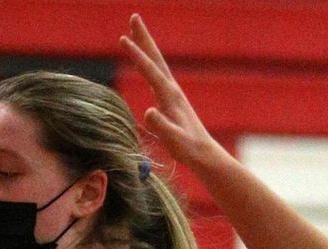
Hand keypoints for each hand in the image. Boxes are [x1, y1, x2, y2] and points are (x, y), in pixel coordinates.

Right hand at [119, 14, 220, 167]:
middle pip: (155, 58)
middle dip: (144, 38)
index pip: (150, 70)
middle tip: (134, 17)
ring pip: (155, 64)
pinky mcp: (170, 100)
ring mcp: (171, 94)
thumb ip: (161, 126)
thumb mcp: (174, 140)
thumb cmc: (188, 149)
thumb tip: (147, 111)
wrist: (204, 153)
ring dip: (145, 47)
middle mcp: (171, 90)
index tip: (123, 39)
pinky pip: (155, 76)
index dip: (137, 55)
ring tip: (133, 33)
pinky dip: (147, 64)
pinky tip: (143, 63)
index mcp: (170, 96)